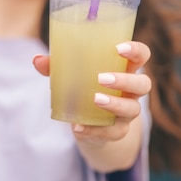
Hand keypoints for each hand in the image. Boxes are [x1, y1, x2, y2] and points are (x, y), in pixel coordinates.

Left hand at [32, 41, 151, 143]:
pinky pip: (113, 133)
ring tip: (95, 99)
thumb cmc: (83, 89)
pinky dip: (95, 130)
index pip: (141, 55)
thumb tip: (37, 59)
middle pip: (143, 83)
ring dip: (114, 104)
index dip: (135, 50)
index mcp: (124, 69)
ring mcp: (127, 112)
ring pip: (133, 109)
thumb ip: (56, 67)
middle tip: (101, 78)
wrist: (89, 124)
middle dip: (125, 80)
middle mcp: (131, 91)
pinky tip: (79, 127)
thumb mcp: (71, 76)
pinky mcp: (118, 131)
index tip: (119, 48)